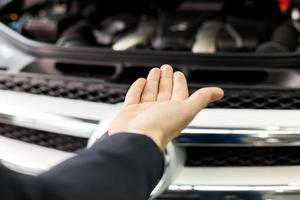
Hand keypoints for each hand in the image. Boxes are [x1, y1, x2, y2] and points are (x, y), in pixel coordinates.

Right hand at [109, 65, 223, 149]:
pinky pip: (134, 97)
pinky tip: (140, 81)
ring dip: (153, 81)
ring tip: (155, 71)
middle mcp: (160, 111)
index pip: (179, 93)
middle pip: (164, 91)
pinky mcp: (130, 112)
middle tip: (166, 67)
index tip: (179, 74)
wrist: (137, 138)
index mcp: (174, 111)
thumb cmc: (161, 127)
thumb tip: (219, 92)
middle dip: (166, 79)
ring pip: (150, 92)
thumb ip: (202, 98)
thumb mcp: (187, 109)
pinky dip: (137, 88)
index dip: (179, 83)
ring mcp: (144, 112)